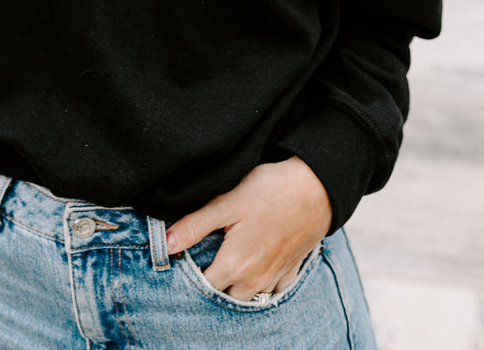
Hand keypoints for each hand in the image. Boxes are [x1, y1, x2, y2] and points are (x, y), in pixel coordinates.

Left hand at [165, 158, 331, 301]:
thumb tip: (166, 244)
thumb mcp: (227, 202)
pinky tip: (256, 267)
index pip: (203, 287)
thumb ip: (194, 225)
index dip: (190, 277)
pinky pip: (272, 290)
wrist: (318, 187)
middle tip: (205, 260)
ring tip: (228, 263)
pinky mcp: (291, 269)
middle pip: (225, 297)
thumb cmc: (271, 191)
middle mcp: (255, 281)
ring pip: (248, 297)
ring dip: (236, 287)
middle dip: (213, 285)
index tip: (184, 263)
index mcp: (235, 266)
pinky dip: (261, 284)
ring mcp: (275, 278)